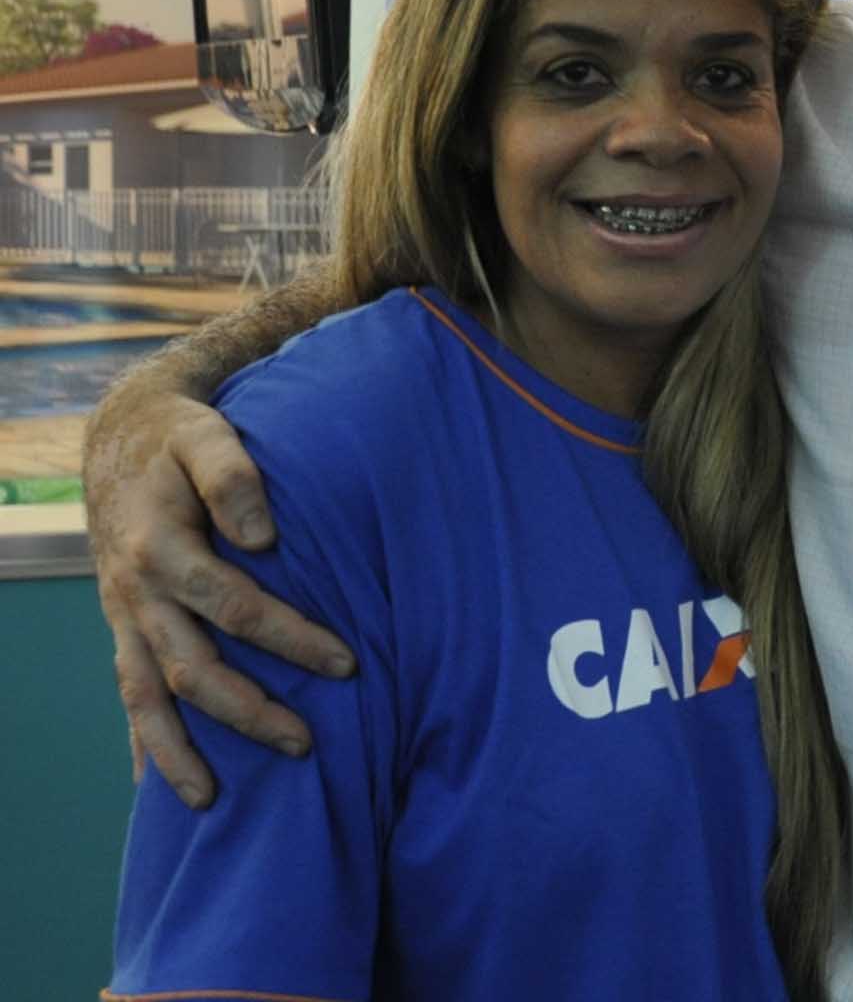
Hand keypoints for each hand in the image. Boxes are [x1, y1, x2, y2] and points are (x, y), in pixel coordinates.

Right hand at [86, 391, 352, 807]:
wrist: (121, 435)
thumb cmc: (180, 438)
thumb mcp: (206, 435)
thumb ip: (233, 475)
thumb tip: (263, 539)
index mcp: (159, 547)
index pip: (231, 605)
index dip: (288, 637)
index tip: (346, 663)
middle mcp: (135, 592)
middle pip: (190, 668)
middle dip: (247, 711)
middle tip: (307, 744)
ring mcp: (123, 617)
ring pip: (145, 699)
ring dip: (178, 751)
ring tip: (212, 801)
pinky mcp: (123, 629)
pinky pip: (129, 695)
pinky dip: (143, 742)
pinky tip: (160, 787)